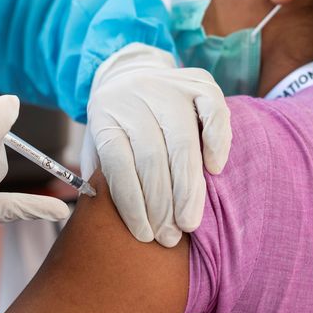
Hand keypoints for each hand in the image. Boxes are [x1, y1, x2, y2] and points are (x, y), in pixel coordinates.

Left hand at [81, 43, 231, 246]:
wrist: (128, 75)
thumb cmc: (114, 125)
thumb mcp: (94, 146)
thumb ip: (99, 176)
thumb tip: (106, 218)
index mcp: (105, 114)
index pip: (118, 162)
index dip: (131, 203)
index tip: (143, 235)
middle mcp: (134, 97)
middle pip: (151, 157)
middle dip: (162, 204)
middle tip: (169, 237)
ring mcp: (168, 86)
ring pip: (183, 141)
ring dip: (188, 188)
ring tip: (188, 222)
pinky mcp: (198, 81)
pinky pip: (214, 111)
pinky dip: (217, 141)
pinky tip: (214, 170)